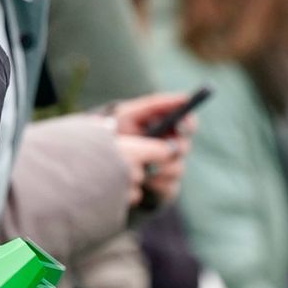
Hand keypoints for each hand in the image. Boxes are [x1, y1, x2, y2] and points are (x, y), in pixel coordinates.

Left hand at [109, 94, 195, 209]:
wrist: (98, 162)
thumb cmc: (115, 131)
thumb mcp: (130, 114)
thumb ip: (156, 104)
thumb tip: (184, 98)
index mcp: (168, 127)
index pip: (189, 123)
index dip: (188, 124)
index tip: (180, 126)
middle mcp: (172, 148)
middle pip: (184, 147)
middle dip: (171, 147)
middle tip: (161, 147)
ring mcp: (170, 169)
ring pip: (178, 169)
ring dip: (161, 168)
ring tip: (143, 166)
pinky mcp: (166, 189)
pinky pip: (170, 188)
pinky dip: (155, 184)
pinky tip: (143, 180)